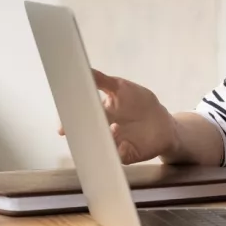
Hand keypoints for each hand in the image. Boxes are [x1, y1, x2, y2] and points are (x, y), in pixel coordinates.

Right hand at [59, 69, 178, 164]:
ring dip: (105, 138)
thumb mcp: (121, 88)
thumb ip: (102, 81)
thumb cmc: (139, 104)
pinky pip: (119, 157)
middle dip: (83, 134)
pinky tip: (124, 144)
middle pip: (87, 135)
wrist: (162, 122)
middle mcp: (102, 132)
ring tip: (114, 128)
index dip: (69, 124)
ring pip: (102, 146)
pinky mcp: (127, 154)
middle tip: (82, 130)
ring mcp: (113, 144)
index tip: (62, 127)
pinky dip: (119, 151)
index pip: (80, 120)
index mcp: (98, 116)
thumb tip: (84, 69)